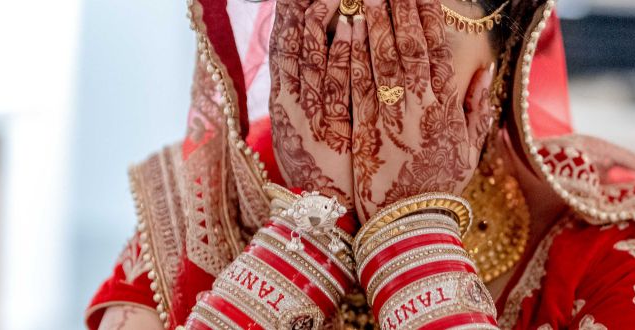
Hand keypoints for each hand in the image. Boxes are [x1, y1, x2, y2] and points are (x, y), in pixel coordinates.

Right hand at [269, 0, 355, 207]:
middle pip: (292, 43)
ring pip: (313, 56)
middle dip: (299, 9)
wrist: (323, 213)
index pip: (281, 48)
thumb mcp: (297, 132)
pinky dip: (343, 52)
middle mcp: (292, 102)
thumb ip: (299, 97)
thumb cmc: (315, 173)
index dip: (286, 18)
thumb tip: (303, 67)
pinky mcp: (338, 125)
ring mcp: (312, 112)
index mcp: (282, 102)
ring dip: (322, 19)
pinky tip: (353, 25)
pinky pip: (338, 82)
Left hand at [350, 0, 493, 219]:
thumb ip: (477, 110)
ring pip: (385, 58)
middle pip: (410, 45)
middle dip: (402, 7)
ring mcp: (391, 116)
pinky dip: (357, 53)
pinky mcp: (365, 128)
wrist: (410, 225)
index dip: (429, 17)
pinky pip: (360, 83)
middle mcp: (420, 106)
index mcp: (447, 108)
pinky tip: (352, 26)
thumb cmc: (440, 188)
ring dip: (378, 19)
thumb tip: (486, 71)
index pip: (438, 50)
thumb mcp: (469, 151)